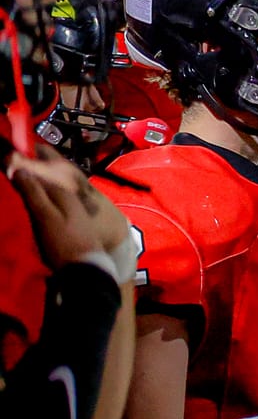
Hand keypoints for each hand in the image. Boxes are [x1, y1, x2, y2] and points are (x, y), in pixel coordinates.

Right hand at [7, 154, 131, 269]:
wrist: (86, 268)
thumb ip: (33, 192)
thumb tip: (18, 167)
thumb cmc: (64, 242)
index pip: (44, 161)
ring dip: (39, 176)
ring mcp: (76, 203)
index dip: (27, 154)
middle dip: (34, 162)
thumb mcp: (45, 216)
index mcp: (65, 188)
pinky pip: (57, 194)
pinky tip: (37, 194)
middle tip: (12, 161)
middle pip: (51, 170)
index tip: (9, 150)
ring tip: (20, 173)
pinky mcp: (74, 216)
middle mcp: (73, 191)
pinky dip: (45, 190)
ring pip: (54, 181)